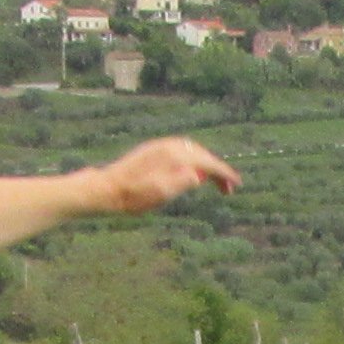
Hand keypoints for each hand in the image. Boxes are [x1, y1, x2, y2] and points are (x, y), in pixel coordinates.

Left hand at [84, 138, 243, 216]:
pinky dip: (193, 159)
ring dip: (206, 164)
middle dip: (217, 170)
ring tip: (212, 181)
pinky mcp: (153, 150)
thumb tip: (199, 175)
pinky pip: (181, 150)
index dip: (225, 174)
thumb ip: (181, 182)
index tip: (236, 184)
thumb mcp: (160, 194)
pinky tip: (191, 170)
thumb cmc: (133, 196)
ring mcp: (161, 146)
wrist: (107, 189)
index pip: (208, 163)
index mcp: (175, 156)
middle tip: (227, 188)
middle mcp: (170, 147)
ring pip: (193, 151)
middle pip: (203, 155)